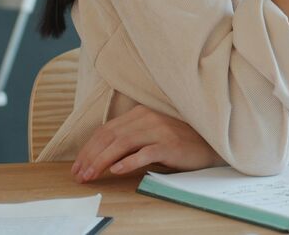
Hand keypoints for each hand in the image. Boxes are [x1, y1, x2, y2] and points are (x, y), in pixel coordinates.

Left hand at [71, 105, 224, 182]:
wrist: (211, 143)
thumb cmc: (179, 142)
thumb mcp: (151, 135)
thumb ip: (131, 138)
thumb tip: (102, 155)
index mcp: (140, 113)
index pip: (106, 130)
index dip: (88, 148)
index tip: (77, 166)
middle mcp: (147, 118)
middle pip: (110, 137)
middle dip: (90, 156)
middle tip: (78, 175)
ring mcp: (159, 130)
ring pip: (122, 144)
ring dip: (101, 161)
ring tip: (90, 175)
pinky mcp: (170, 144)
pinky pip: (144, 153)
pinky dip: (128, 162)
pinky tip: (116, 170)